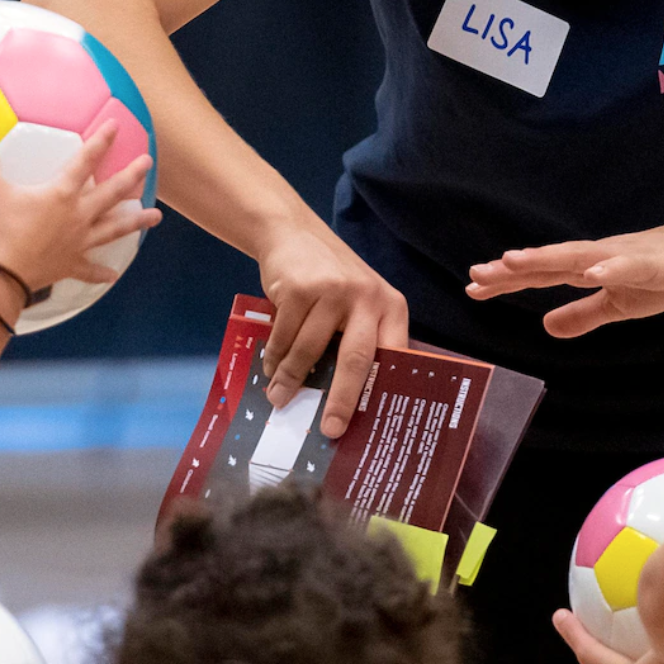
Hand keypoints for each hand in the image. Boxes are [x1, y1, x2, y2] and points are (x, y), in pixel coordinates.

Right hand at [0, 121, 160, 293]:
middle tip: (148, 163)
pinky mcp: (71, 265)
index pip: (86, 160)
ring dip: (135, 222)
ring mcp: (78, 243)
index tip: (117, 125)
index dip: (101, 141)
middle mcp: (78, 216)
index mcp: (62, 194)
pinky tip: (113, 275)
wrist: (2, 275)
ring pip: (114, 230)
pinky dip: (101, 273)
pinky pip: (90, 269)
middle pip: (111, 193)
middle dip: (131, 176)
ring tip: (156, 217)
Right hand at [253, 224, 407, 438]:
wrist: (293, 233)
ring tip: (279, 399)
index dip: (382, 392)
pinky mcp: (300, 288)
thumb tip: (349, 401)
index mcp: (391, 306)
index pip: (393, 356)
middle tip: (331, 430)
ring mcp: (333, 291)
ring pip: (311, 350)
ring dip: (291, 380)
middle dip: (342, 399)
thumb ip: (359, 339)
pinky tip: (270, 368)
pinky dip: (274, 357)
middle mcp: (367, 297)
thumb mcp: (358, 303)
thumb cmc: (330, 281)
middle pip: (356, 359)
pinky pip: (285, 335)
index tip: (371, 425)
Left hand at [464, 214, 663, 337]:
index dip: (507, 281)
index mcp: (588, 268)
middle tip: (476, 275)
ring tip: (514, 262)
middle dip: (513, 269)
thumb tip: (545, 326)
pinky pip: (626, 265)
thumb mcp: (617, 304)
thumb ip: (582, 315)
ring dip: (545, 258)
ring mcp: (621, 256)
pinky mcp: (650, 262)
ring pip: (577, 256)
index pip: (541, 274)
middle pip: (548, 262)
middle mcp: (596, 256)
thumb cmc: (663, 273)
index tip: (473, 287)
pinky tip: (591, 271)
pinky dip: (608, 267)